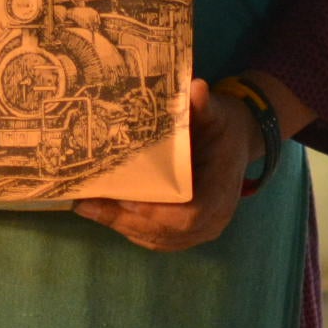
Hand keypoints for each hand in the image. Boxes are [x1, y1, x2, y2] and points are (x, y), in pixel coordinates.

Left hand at [74, 79, 261, 252]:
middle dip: (125, 220)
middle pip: (166, 232)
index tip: (127, 202)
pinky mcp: (189, 233)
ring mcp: (203, 230)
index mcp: (222, 190)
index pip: (190, 215)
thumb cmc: (223, 127)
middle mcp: (214, 218)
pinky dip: (131, 229)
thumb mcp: (217, 113)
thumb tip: (196, 88)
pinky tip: (106, 214)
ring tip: (88, 208)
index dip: (158, 213)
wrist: (239, 143)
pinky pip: (158, 239)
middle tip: (88, 205)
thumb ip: (204, 106)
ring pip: (158, 239)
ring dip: (122, 226)